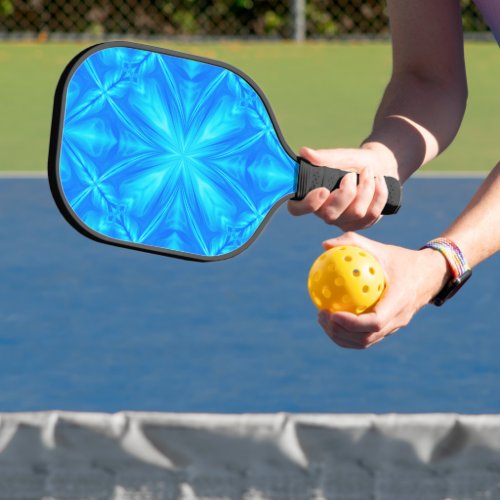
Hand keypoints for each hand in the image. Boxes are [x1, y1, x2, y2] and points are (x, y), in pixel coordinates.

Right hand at [288, 145, 397, 230]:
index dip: (308, 204)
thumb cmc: (354, 162)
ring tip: (368, 172)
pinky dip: (379, 193)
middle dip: (346, 193)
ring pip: (356, 213)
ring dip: (366, 187)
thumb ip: (324, 157)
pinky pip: (372, 214)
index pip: (297, 209)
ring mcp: (343, 221)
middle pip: (330, 215)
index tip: (323, 190)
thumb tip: (304, 152)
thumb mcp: (341, 156)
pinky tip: (379, 181)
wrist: (379, 167)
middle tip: (351, 175)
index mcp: (312, 196)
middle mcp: (324, 213)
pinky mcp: (361, 224)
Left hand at [316, 232, 450, 348]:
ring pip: (365, 342)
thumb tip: (325, 245)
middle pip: (366, 338)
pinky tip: (332, 318)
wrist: (429, 275)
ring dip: (341, 336)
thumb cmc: (401, 259)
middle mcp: (398, 319)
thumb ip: (353, 243)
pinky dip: (347, 334)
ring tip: (323, 319)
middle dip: (340, 332)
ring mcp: (394, 327)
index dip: (352, 323)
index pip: (375, 322)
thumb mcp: (380, 248)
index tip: (332, 313)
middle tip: (321, 315)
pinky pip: (366, 337)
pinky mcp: (389, 329)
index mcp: (399, 301)